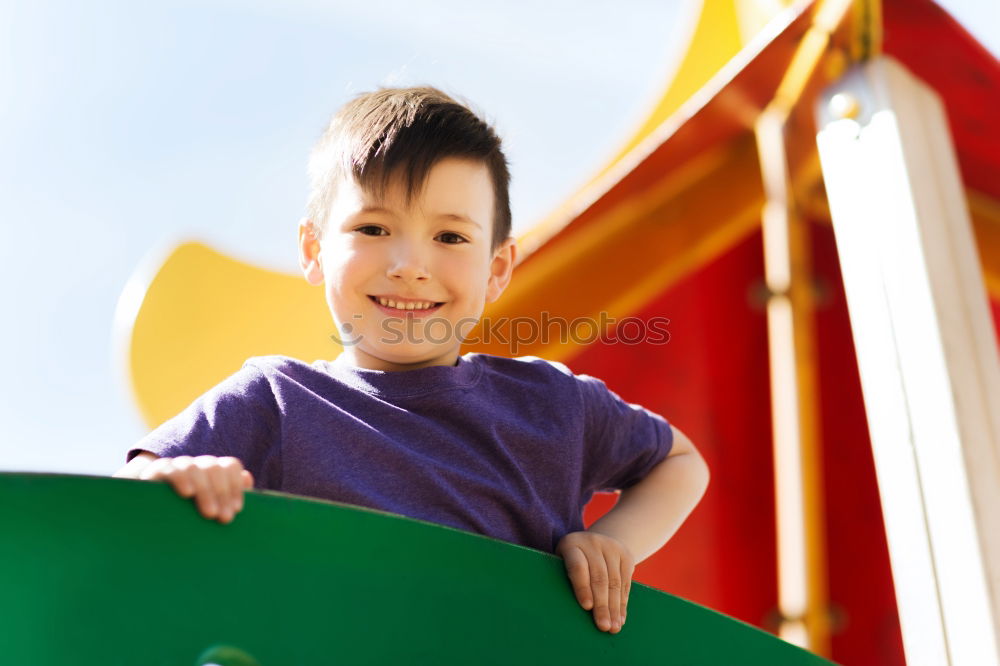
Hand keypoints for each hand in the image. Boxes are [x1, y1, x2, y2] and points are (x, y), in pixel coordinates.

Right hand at [138, 455, 253, 523]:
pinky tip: (187, 493)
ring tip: (210, 514)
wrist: (146, 519)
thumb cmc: (187, 518)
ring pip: (194, 468)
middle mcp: (196, 466)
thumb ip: (229, 495)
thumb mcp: (211, 509)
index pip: (230, 466)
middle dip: (223, 493)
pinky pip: (169, 469)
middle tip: (225, 519)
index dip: (235, 486)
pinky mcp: (156, 472)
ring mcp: (176, 466)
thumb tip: (247, 477)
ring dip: (205, 491)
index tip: (237, 510)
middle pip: (214, 467)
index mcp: (212, 472)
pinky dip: (180, 479)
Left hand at [555, 531, 634, 633]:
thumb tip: (568, 612)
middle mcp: (592, 543)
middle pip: (599, 577)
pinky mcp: (625, 555)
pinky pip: (625, 583)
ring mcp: (611, 547)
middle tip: (603, 626)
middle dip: (602, 605)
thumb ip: (565, 580)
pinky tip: (620, 618)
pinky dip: (623, 603)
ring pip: (614, 582)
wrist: (596, 539)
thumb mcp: (563, 562)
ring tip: (613, 627)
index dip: (582, 587)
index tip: (586, 607)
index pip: (578, 566)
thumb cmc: (571, 560)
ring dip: (614, 608)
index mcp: (571, 544)